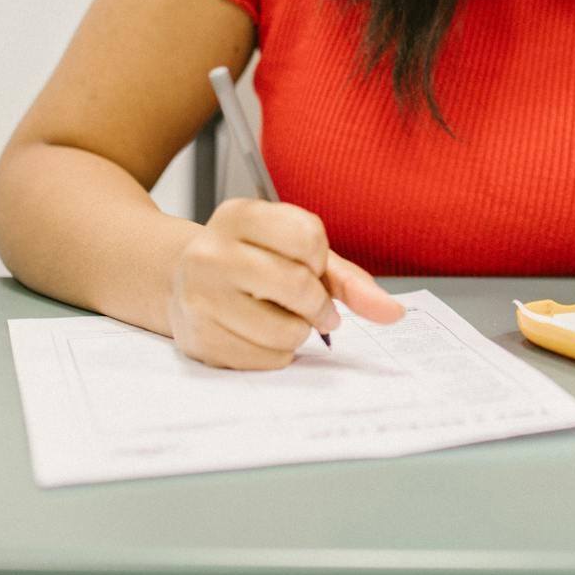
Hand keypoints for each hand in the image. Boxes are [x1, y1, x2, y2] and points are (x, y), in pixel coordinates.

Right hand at [168, 198, 403, 368]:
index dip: (321, 260)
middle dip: (319, 304)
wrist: (181, 282)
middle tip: (315, 309)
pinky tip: (261, 336)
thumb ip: (348, 280)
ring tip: (284, 320)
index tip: (310, 266)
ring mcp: (199, 297)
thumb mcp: (296, 255)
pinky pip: (266, 359)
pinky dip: (279, 354)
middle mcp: (211, 251)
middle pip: (298, 284)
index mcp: (238, 215)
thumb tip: (393, 313)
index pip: (308, 236)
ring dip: (300, 332)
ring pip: (286, 329)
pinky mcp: (198, 339)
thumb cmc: (253, 264)